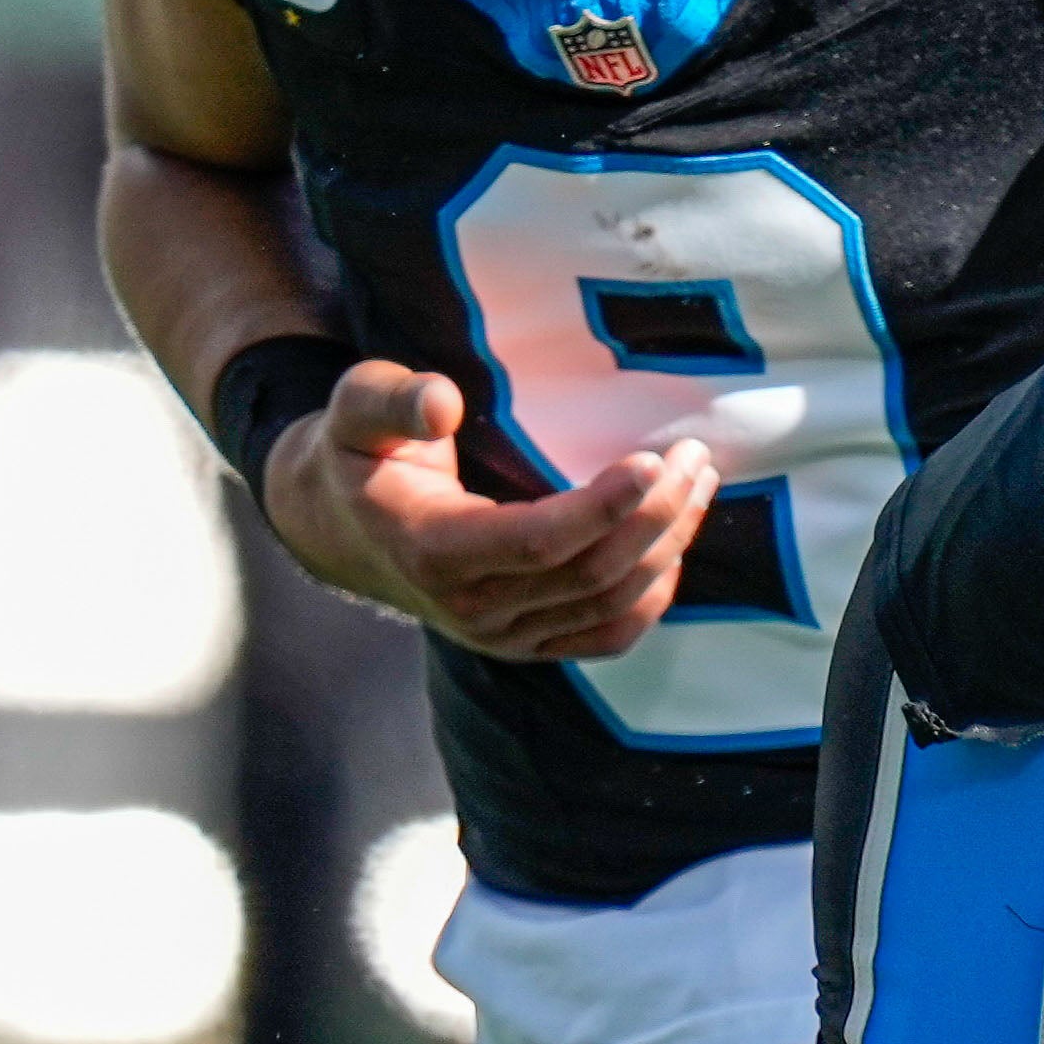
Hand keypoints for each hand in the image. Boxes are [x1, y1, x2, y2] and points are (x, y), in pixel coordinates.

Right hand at [259, 360, 716, 661]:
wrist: (343, 529)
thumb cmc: (360, 454)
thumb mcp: (355, 411)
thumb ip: (391, 400)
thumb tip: (442, 403)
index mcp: (431, 550)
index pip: (535, 542)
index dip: (602, 507)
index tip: (654, 461)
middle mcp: (470, 608)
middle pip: (590, 572)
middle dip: (656, 513)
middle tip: (694, 454)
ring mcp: (502, 636)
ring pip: (610, 603)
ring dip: (669, 544)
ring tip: (700, 481)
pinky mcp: (529, 643)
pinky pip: (609, 635)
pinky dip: (653, 595)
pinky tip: (675, 542)